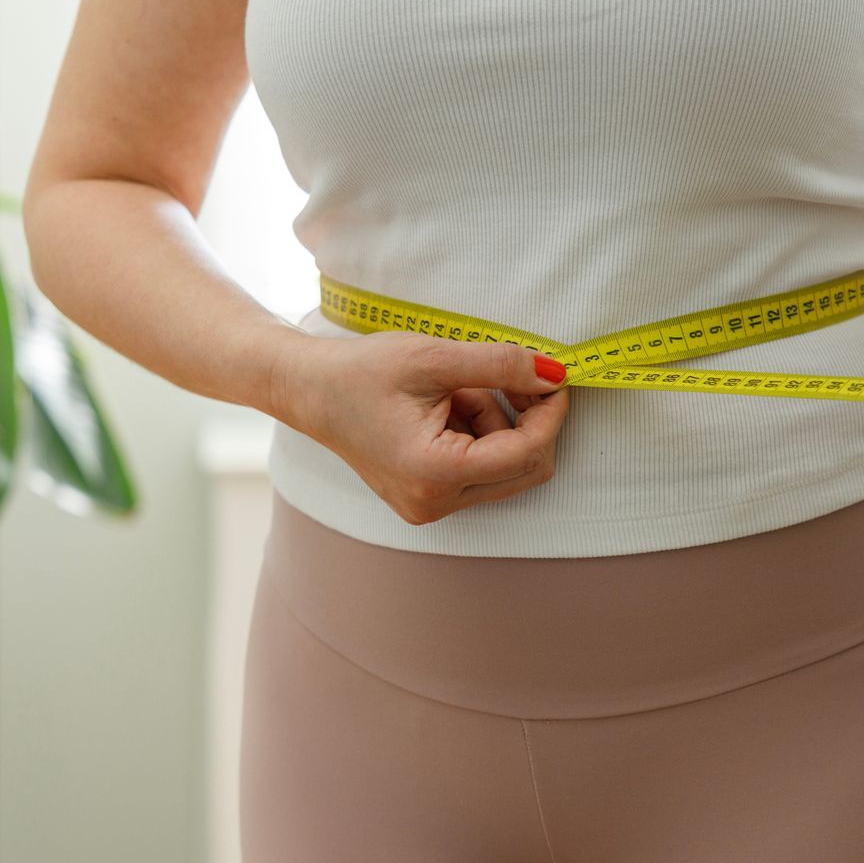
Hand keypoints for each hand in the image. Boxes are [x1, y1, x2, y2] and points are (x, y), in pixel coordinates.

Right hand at [271, 331, 571, 522]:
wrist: (308, 390)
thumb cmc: (361, 371)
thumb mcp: (434, 356)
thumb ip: (501, 365)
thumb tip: (556, 374)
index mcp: (434, 473)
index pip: (526, 453)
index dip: (551, 413)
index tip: (555, 376)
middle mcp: (435, 502)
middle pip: (526, 470)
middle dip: (530, 420)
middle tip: (516, 376)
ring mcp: (430, 506)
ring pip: (507, 470)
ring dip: (501, 424)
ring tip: (459, 388)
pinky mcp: (428, 498)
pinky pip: (482, 470)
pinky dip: (482, 434)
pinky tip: (451, 405)